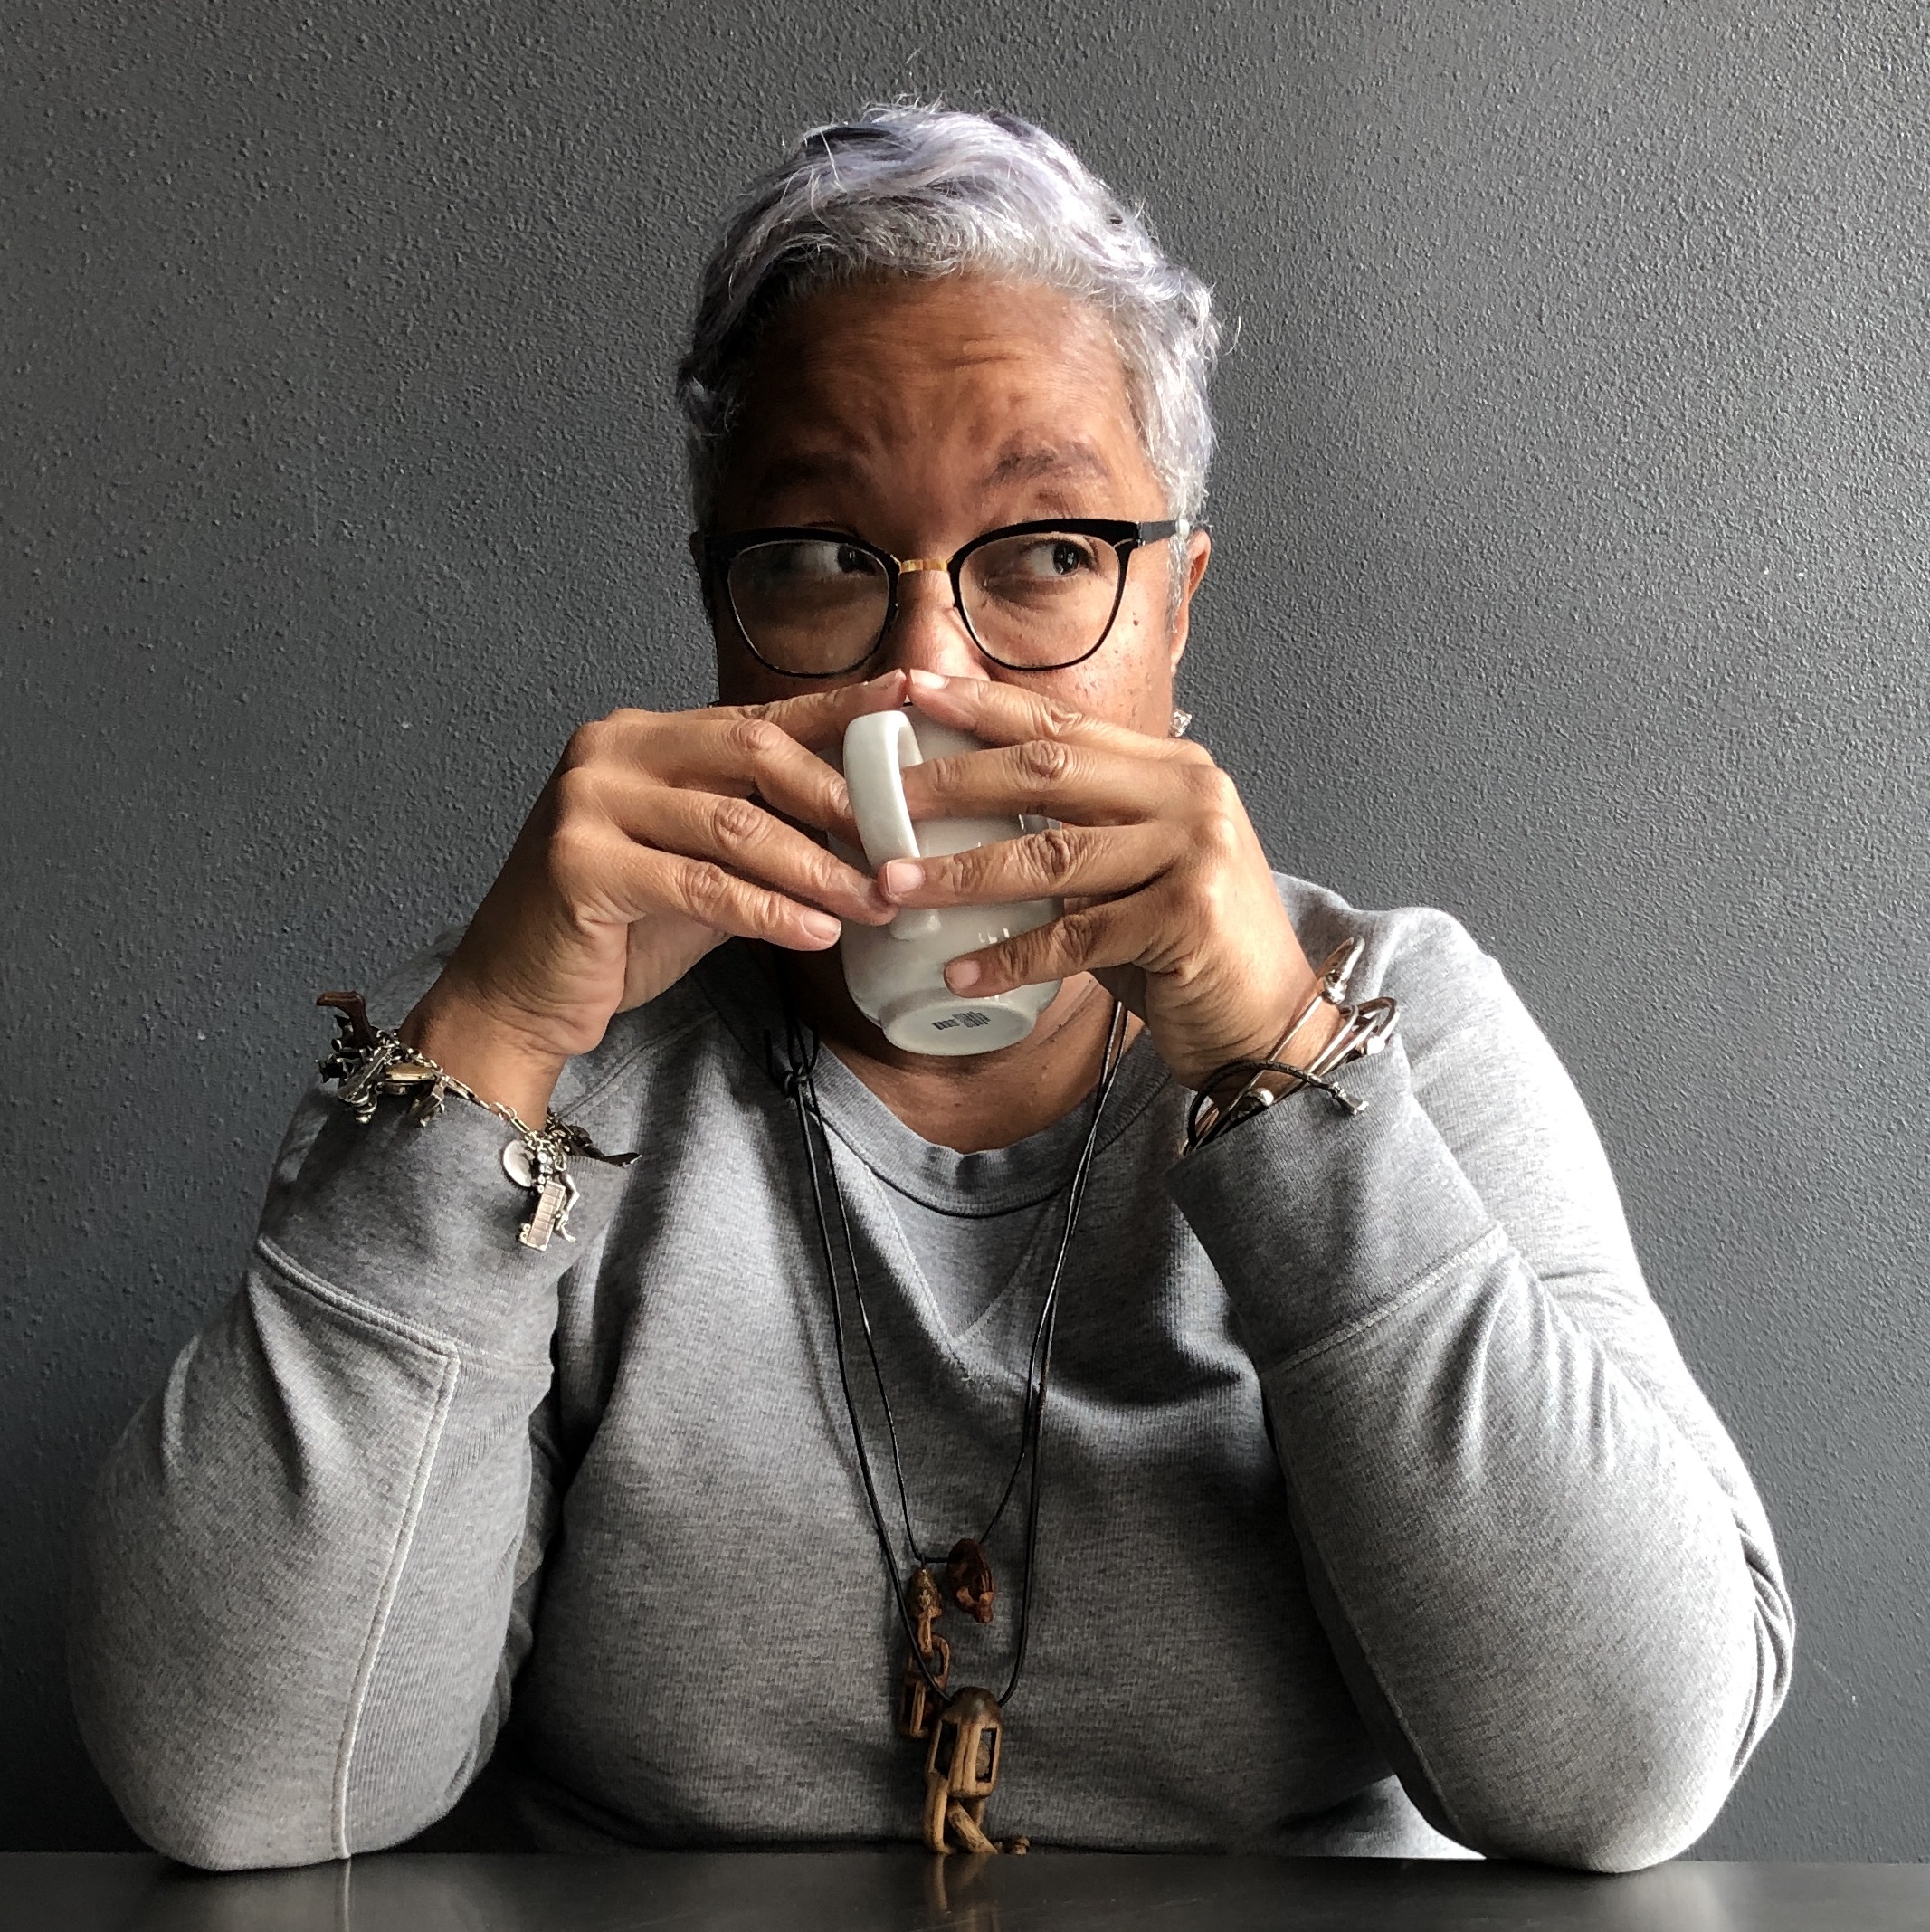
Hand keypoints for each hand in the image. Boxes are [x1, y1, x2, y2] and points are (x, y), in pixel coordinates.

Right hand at [400, 673, 907, 1116]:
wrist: (520, 996)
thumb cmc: (617, 932)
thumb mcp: (702, 868)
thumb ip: (763, 834)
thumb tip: (866, 827)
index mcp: (644, 736)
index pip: (759, 717)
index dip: (838, 712)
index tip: (909, 701)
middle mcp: (611, 749)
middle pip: (753, 753)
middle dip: (839, 798)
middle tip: (901, 842)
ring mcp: (587, 800)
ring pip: (734, 824)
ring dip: (817, 868)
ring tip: (875, 900)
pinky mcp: (579, 863)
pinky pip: (699, 884)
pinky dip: (767, 910)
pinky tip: (816, 932)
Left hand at [876, 671, 1339, 1090]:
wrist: (1272, 1024)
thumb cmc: (1189, 949)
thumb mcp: (1139, 867)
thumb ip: (1081, 829)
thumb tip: (972, 808)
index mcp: (1173, 770)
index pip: (1063, 724)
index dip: (981, 706)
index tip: (912, 692)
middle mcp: (1190, 797)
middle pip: (1047, 772)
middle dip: (953, 781)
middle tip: (879, 798)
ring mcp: (1194, 854)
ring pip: (1050, 855)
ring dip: (960, 873)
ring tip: (894, 885)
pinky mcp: (1186, 920)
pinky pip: (1072, 936)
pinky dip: (1008, 958)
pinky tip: (958, 972)